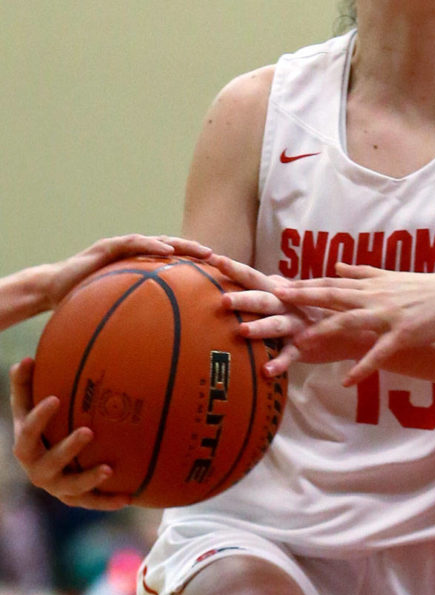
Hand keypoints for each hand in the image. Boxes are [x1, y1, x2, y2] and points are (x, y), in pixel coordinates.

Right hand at [10, 359, 131, 509]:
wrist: (51, 464)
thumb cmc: (43, 427)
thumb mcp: (31, 408)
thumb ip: (26, 386)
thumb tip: (25, 359)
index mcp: (26, 447)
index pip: (27, 432)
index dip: (39, 417)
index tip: (55, 399)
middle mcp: (38, 471)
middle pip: (49, 463)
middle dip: (67, 449)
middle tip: (89, 431)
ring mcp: (57, 487)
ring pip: (71, 488)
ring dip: (88, 479)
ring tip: (108, 469)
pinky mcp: (75, 499)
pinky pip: (92, 503)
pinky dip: (108, 501)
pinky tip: (128, 497)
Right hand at [42, 234, 211, 314]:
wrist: (52, 290)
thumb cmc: (85, 305)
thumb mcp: (117, 315)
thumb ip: (137, 323)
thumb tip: (161, 353)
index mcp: (140, 268)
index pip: (174, 264)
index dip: (196, 267)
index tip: (220, 274)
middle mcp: (135, 255)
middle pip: (174, 250)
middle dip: (197, 253)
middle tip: (222, 260)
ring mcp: (122, 248)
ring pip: (160, 241)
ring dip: (183, 245)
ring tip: (204, 252)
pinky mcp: (107, 246)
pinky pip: (134, 243)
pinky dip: (152, 245)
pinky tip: (168, 251)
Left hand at [209, 254, 311, 374]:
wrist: (353, 327)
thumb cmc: (320, 309)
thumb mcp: (300, 294)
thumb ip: (282, 286)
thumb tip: (266, 276)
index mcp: (281, 291)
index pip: (253, 277)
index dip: (234, 268)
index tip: (213, 258)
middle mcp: (288, 305)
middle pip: (263, 300)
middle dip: (243, 299)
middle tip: (223, 300)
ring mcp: (297, 325)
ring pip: (276, 325)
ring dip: (260, 327)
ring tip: (242, 332)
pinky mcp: (305, 346)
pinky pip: (291, 355)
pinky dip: (280, 363)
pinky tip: (266, 372)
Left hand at [276, 263, 434, 385]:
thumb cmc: (426, 287)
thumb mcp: (391, 276)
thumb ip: (361, 272)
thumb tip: (337, 264)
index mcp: (371, 284)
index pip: (332, 281)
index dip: (305, 284)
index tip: (279, 284)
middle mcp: (374, 297)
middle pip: (333, 296)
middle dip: (304, 298)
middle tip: (276, 299)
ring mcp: (388, 316)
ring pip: (350, 322)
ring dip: (325, 331)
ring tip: (301, 344)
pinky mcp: (403, 335)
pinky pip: (378, 353)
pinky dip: (362, 367)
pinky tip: (346, 380)